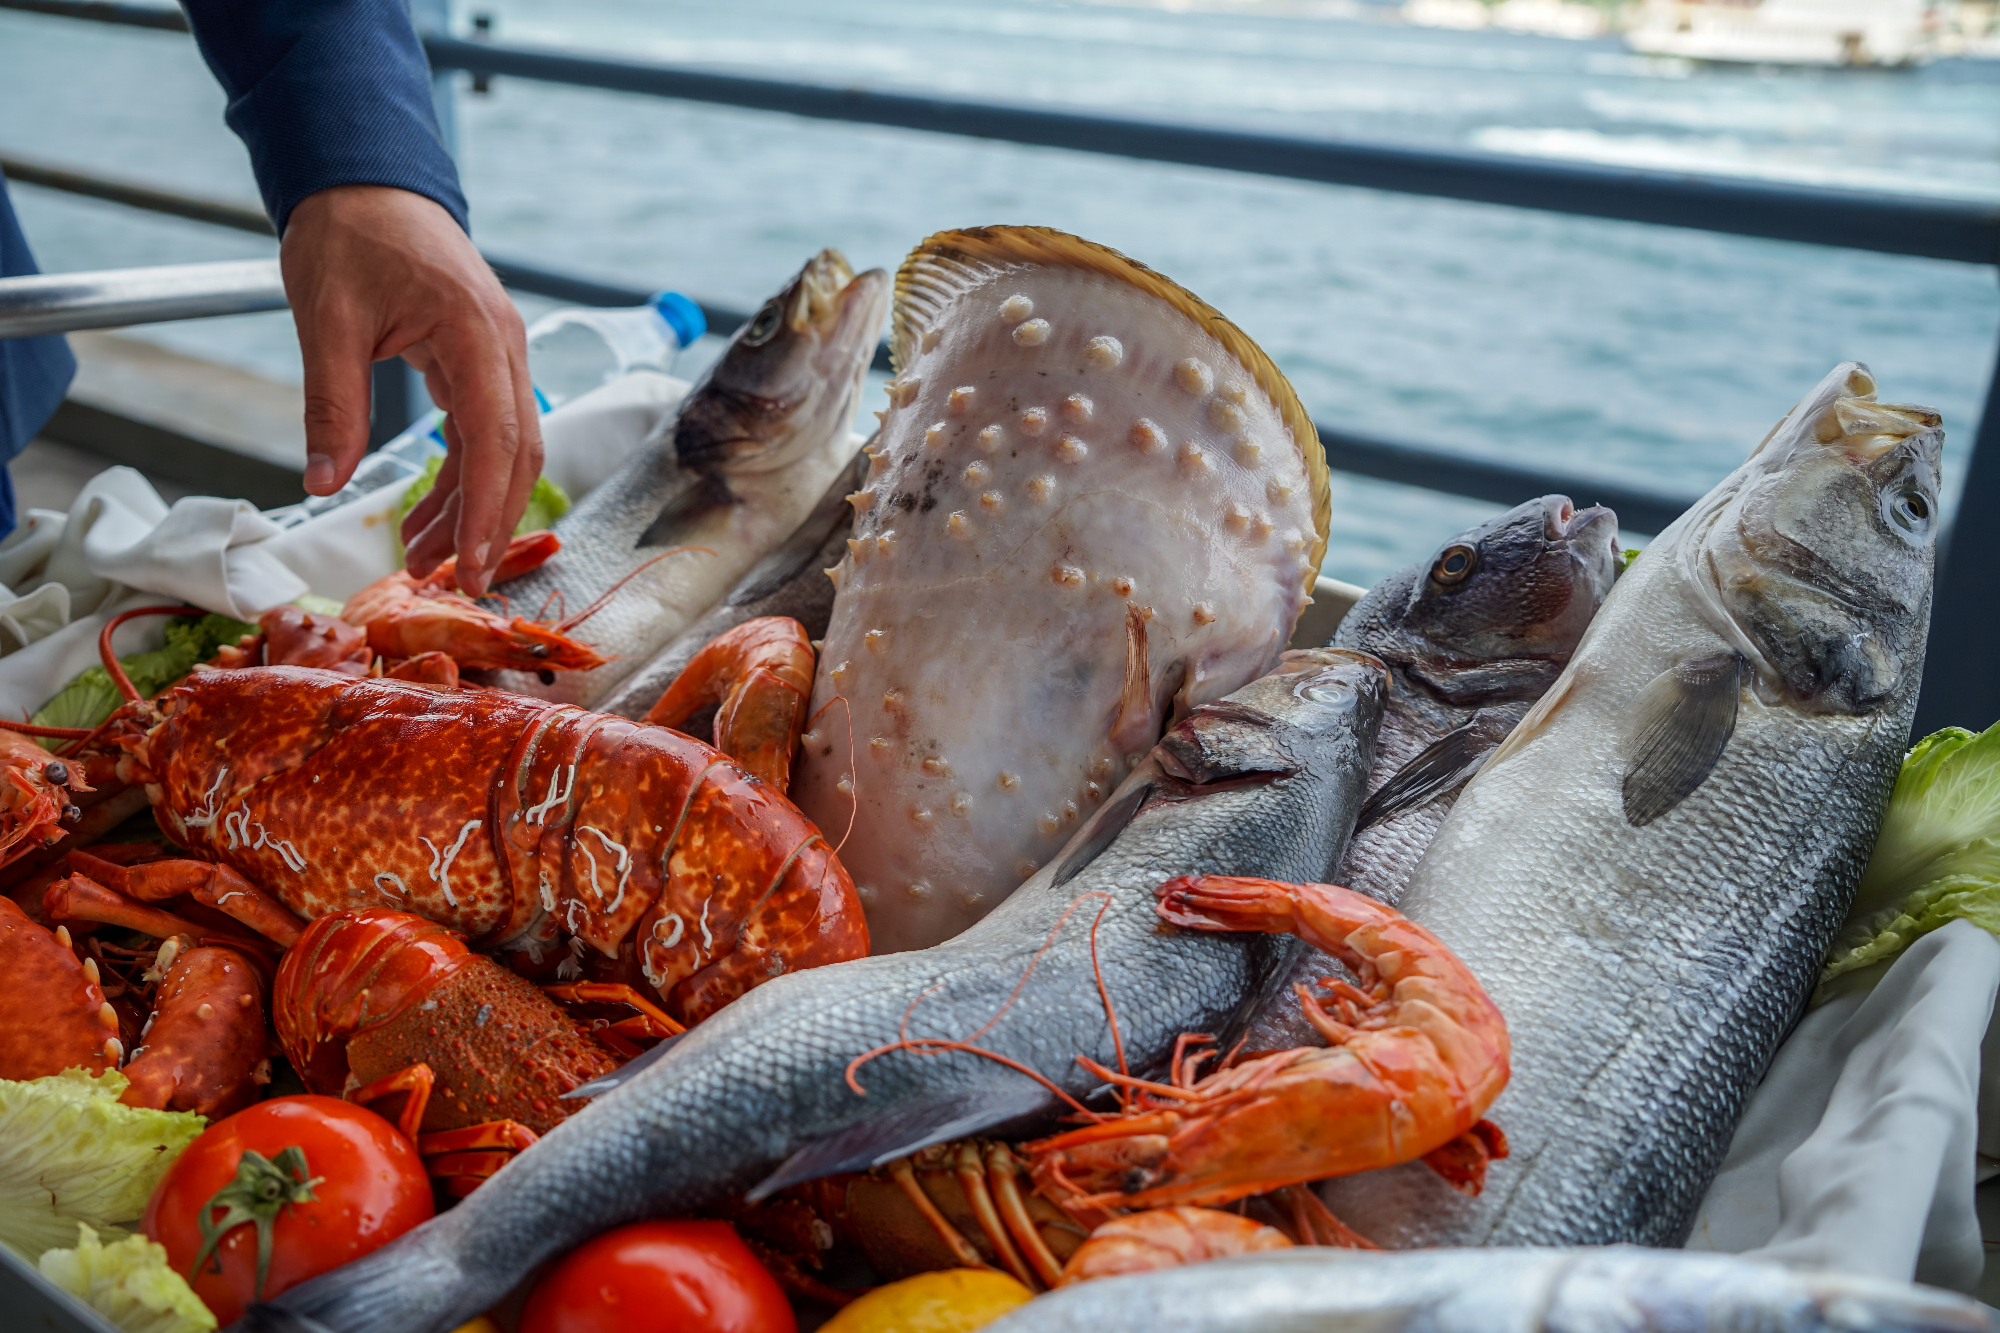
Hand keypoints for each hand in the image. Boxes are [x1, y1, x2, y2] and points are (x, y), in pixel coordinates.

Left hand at [280, 184, 540, 594]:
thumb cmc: (349, 235)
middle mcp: (506, 350)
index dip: (488, 513)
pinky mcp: (482, 361)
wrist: (365, 179)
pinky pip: (484, 432)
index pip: (498, 442)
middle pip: (518, 456)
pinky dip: (462, 478)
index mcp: (477, 336)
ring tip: (427, 557)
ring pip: (505, 450)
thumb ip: (332, 403)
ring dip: (473, 507)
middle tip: (460, 582)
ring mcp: (500, 356)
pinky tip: (430, 513)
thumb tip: (323, 481)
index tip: (470, 567)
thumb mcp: (327, 319)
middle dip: (491, 523)